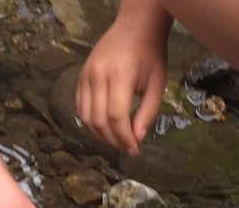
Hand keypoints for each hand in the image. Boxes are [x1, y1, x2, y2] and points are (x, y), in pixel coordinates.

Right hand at [76, 19, 167, 155]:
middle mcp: (98, 75)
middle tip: (126, 148)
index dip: (124, 138)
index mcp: (120, 75)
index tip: (134, 150)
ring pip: (86, 117)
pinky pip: (80, 107)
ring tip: (116, 139)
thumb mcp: (157, 84)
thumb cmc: (150, 55)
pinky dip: (90, 121)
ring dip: (100, 134)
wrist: (135, 27)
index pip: (116, 117)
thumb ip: (148, 113)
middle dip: (113, 140)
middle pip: (99, 120)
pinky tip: (105, 127)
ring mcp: (86, 75)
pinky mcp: (81, 76)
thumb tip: (137, 138)